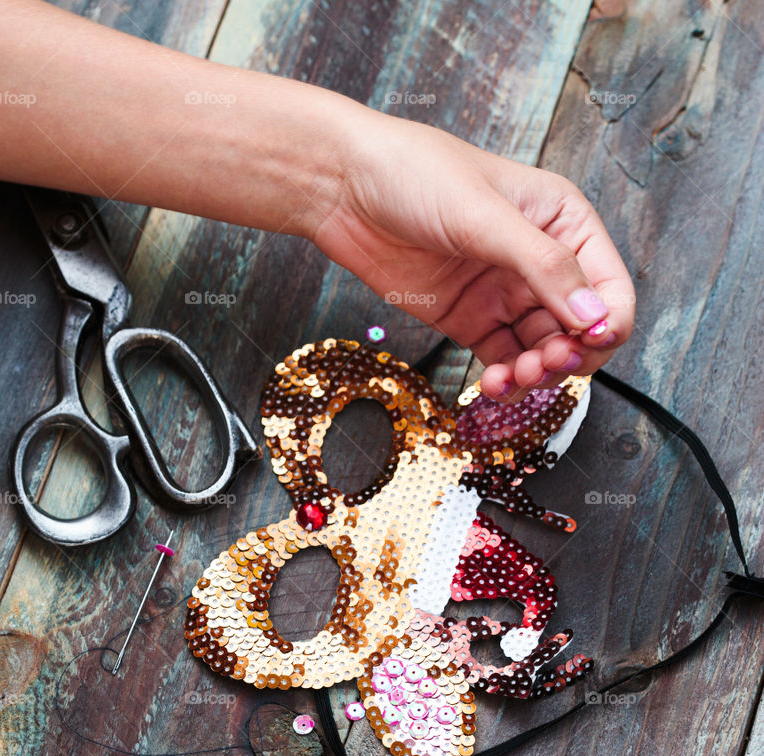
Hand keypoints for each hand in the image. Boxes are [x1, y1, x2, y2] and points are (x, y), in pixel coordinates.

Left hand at [310, 115, 634, 398]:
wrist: (343, 186)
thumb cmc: (413, 173)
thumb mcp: (484, 215)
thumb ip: (543, 267)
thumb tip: (594, 317)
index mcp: (563, 221)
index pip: (609, 287)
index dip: (606, 325)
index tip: (583, 345)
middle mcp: (541, 260)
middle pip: (580, 330)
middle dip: (568, 357)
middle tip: (541, 366)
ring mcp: (505, 293)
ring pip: (543, 353)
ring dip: (535, 375)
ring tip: (510, 377)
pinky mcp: (470, 319)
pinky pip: (502, 361)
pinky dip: (503, 381)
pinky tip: (491, 385)